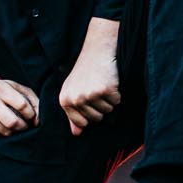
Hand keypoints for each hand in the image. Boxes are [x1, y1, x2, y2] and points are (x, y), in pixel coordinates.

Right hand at [0, 78, 40, 137]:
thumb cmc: (9, 93)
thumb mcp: (22, 91)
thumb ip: (34, 103)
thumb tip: (37, 121)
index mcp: (1, 88)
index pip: (22, 106)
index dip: (31, 115)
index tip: (33, 117)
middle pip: (12, 122)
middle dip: (23, 127)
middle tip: (25, 126)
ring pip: (4, 131)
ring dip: (13, 132)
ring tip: (15, 126)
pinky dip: (2, 134)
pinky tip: (4, 127)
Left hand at [57, 17, 121, 135]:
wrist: (97, 49)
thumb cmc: (85, 71)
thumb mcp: (73, 90)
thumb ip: (73, 112)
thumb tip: (76, 133)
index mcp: (65, 100)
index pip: (82, 123)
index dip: (90, 114)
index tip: (90, 100)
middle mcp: (76, 99)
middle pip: (96, 118)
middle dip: (100, 106)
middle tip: (96, 89)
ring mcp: (90, 95)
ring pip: (107, 111)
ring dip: (109, 99)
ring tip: (102, 83)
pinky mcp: (105, 90)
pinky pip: (116, 101)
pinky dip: (117, 93)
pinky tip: (110, 81)